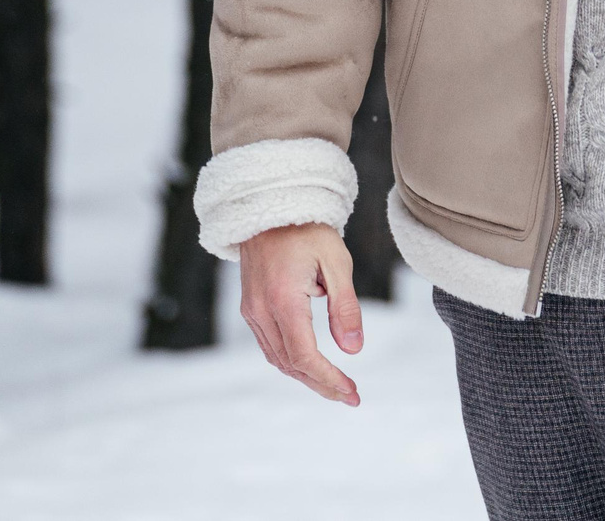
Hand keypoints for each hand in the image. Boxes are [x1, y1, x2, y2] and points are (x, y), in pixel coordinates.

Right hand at [239, 222, 363, 405]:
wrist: (269, 208)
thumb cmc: (308, 231)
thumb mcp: (336, 263)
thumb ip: (345, 307)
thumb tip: (353, 349)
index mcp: (283, 300)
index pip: (304, 355)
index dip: (328, 378)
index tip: (351, 391)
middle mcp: (261, 311)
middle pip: (290, 363)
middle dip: (321, 384)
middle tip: (350, 396)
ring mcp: (252, 311)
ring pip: (277, 358)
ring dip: (306, 376)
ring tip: (335, 387)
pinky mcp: (251, 308)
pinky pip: (270, 345)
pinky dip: (291, 360)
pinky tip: (311, 365)